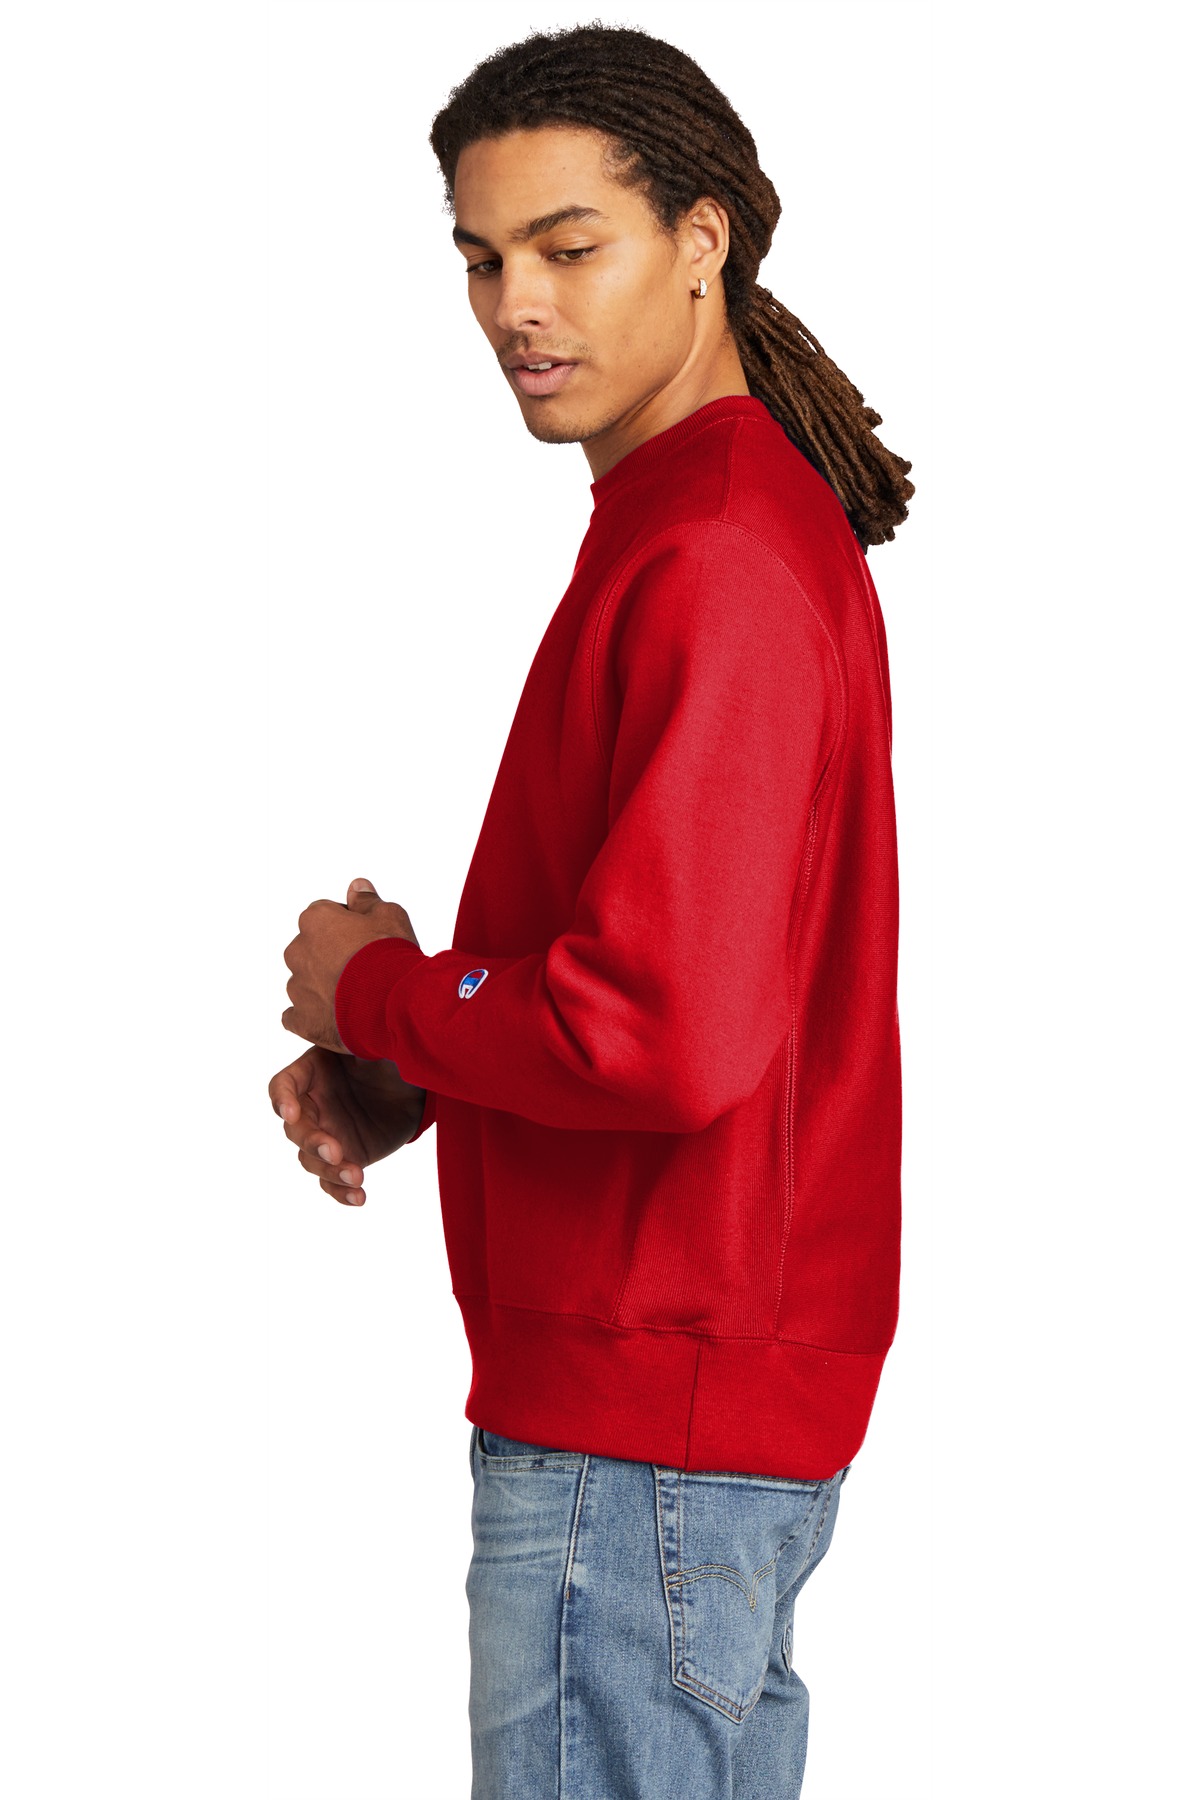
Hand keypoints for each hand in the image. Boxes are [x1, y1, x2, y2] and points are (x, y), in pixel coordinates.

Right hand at [268, 1044, 428, 1206]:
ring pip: (311, 1159)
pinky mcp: (346, 1157)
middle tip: (335, 1149)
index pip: (282, 1086)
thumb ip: (359, 1041)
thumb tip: (359, 1028)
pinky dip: (341, 1193)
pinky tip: (359, 1197)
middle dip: (312, 1141)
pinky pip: (333, 1181)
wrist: (417, 1083)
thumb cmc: (390, 1055)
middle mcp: (313, 1106)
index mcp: (312, 1073)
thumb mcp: (376, 1043)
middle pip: (295, 1129)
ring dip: (330, 1170)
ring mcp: (327, 1133)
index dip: (282, 1100)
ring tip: (356, 1175)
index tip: (291, 1113)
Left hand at [282, 876, 417, 1051]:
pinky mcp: (302, 1019)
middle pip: (311, 950)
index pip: (323, 916)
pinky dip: (315, 1017)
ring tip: (356, 997)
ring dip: (324, 988)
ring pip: (305, 983)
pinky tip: (338, 1018)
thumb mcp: (389, 915)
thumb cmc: (390, 956)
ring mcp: (298, 987)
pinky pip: (298, 1017)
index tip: (366, 939)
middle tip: (362, 969)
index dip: (347, 927)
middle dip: (331, 957)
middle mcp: (298, 951)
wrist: (392, 1004)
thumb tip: (357, 887)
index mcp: (315, 920)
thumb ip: (367, 900)